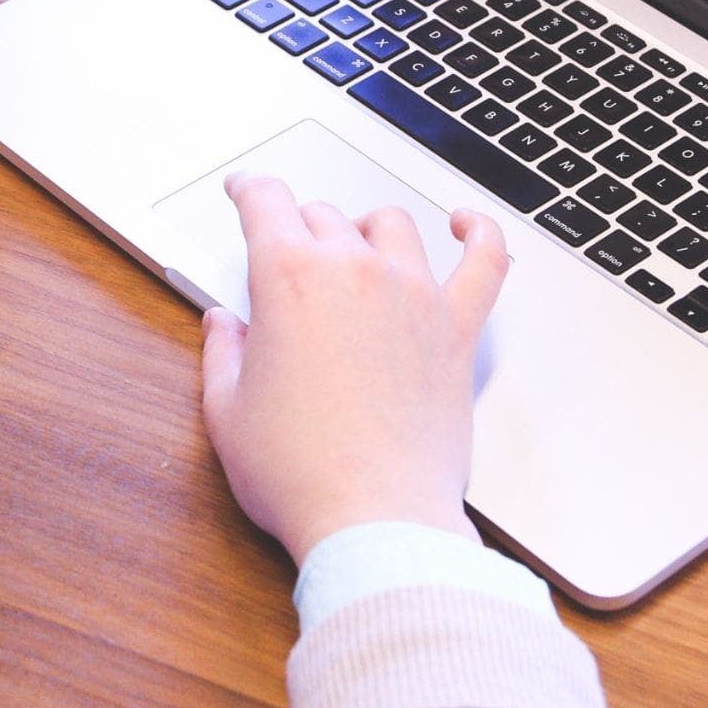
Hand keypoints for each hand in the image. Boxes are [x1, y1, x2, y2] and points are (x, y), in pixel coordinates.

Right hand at [198, 172, 511, 564]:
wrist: (375, 518)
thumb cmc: (301, 474)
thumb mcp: (228, 413)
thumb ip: (222, 355)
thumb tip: (224, 325)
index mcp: (290, 280)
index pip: (266, 203)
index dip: (249, 189)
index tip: (245, 191)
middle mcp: (356, 272)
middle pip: (323, 215)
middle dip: (298, 227)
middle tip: (288, 254)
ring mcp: (414, 295)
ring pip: (392, 225)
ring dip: (366, 228)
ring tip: (356, 246)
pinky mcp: (457, 329)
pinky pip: (485, 261)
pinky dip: (479, 234)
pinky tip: (466, 225)